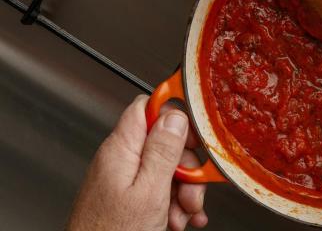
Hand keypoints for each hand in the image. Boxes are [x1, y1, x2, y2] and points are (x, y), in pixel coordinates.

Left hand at [67, 95, 207, 230]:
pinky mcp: (129, 198)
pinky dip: (174, 203)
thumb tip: (176, 116)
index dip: (175, 114)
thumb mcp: (150, 190)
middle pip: (164, 143)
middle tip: (192, 191)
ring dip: (183, 191)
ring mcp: (124, 180)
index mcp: (121, 149)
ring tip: (183, 215)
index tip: (196, 131)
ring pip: (166, 169)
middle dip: (187, 167)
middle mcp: (121, 160)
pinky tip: (180, 219)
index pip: (148, 107)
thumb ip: (163, 150)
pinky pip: (159, 189)